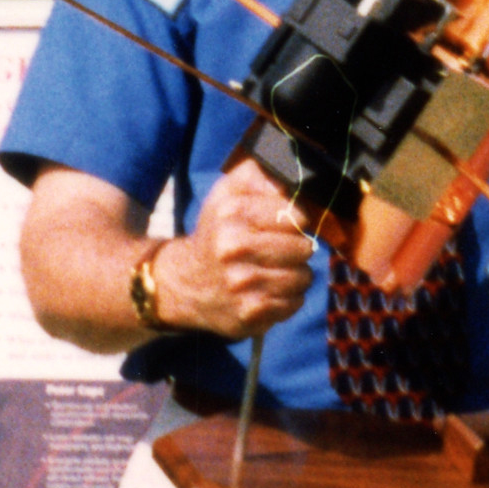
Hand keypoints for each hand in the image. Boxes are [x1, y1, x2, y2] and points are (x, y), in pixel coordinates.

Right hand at [157, 160, 317, 338]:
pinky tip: (267, 291)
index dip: (296, 220)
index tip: (285, 225)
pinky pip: (294, 303)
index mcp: (232, 213)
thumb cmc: (216, 233)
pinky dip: (287, 298)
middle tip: (279, 250)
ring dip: (296, 275)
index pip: (295, 215)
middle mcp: (234, 248)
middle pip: (304, 247)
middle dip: (297, 249)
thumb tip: (291, 178)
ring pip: (303, 277)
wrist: (184, 284)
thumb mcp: (227, 192)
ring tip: (275, 271)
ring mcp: (243, 284)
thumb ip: (258, 174)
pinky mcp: (250, 313)